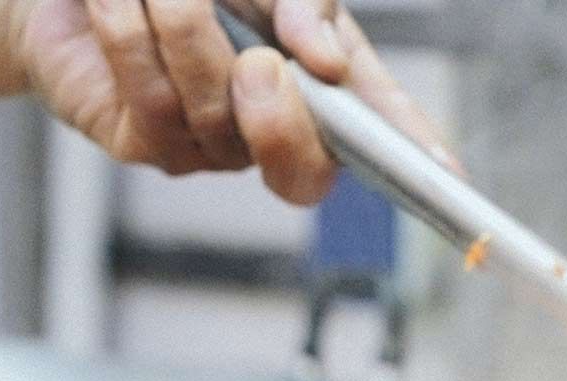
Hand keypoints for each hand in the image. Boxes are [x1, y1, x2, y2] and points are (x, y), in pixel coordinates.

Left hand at [12, 0, 452, 204]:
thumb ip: (306, 4)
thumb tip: (326, 61)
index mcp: (320, 78)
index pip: (380, 130)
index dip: (414, 157)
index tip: (449, 178)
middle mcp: (272, 125)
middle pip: (304, 174)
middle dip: (280, 120)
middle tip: (258, 62)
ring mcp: (210, 143)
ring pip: (213, 111)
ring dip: (182, 24)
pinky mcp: (143, 142)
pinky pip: (153, 103)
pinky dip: (130, 32)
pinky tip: (117, 3)